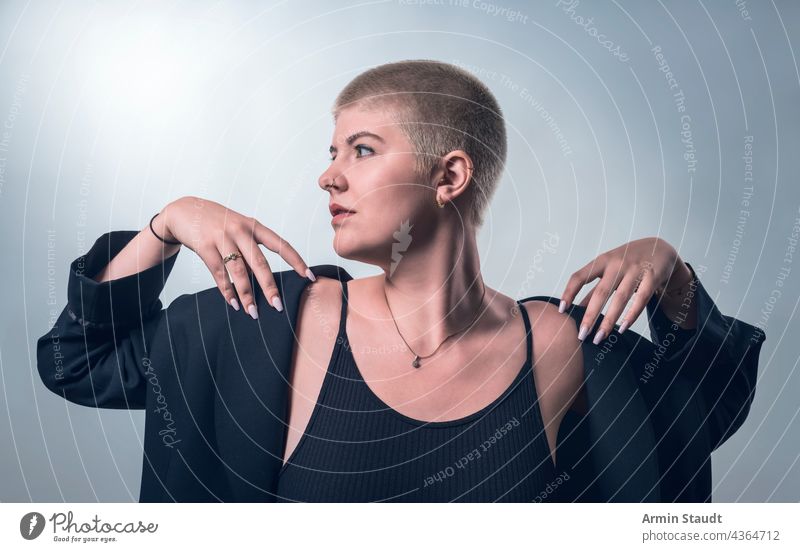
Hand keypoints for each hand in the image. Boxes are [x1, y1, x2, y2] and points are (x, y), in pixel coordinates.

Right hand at [158, 196, 315, 318]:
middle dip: (270, 287)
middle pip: (260, 262)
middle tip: (278, 306)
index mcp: (255, 226)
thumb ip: (253, 248)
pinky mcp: (205, 246)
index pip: (281, 245)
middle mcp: (241, 230)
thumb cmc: (218, 223)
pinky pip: (219, 273)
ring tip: (253, 313)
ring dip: (246, 294)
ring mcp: (222, 238)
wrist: (185, 210)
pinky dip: (227, 291)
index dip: (297, 261)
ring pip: (238, 271)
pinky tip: (233, 303)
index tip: (309, 277)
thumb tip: (266, 280)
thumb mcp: (240, 228)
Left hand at [559, 237, 692, 343]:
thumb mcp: (609, 269)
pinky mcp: (652, 277)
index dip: (569, 293)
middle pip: (600, 292)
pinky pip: (641, 300)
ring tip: (599, 337)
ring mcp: (635, 269)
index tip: (561, 310)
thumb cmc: (628, 261)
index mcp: (602, 261)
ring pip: (620, 298)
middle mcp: (617, 263)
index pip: (580, 276)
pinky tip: (621, 329)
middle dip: (590, 316)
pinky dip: (631, 315)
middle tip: (581, 335)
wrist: (660, 247)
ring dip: (608, 320)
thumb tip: (577, 309)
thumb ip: (595, 287)